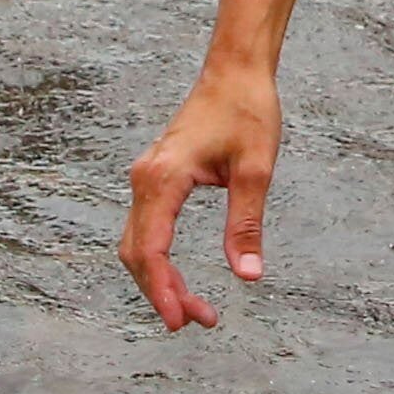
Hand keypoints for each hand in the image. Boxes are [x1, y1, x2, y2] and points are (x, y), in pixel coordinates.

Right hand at [120, 57, 282, 330]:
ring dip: (160, 279)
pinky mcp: (155, 177)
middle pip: (137, 253)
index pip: (152, 249)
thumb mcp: (256, 170)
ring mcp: (146, 177)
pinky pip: (147, 228)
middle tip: (198, 322)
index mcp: (163, 178)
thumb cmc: (247, 111)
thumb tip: (248, 276)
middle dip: (162, 292)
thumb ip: (246, 225)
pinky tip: (180, 277)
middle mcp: (145, 179)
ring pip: (139, 243)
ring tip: (195, 308)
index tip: (181, 320)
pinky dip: (159, 259)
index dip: (162, 290)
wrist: (234, 71)